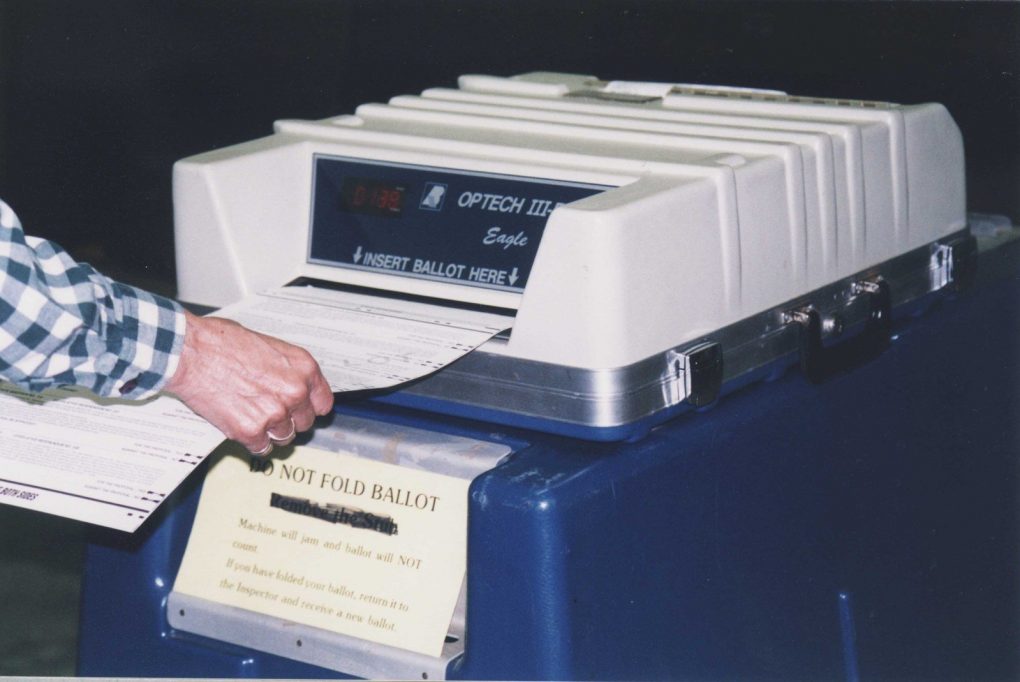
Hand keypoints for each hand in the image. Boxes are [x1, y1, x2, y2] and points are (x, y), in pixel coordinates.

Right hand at [165, 310, 333, 454]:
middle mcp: (294, 392)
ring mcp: (274, 414)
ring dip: (270, 432)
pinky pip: (262, 448)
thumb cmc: (222, 342)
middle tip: (269, 410)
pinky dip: (252, 442)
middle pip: (304, 423)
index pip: (323, 403)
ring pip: (284, 437)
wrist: (190, 352)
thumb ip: (287, 369)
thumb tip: (293, 383)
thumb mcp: (269, 346)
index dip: (310, 407)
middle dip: (288, 419)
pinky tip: (241, 426)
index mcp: (303, 368)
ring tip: (252, 415)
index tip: (302, 410)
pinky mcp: (250, 431)